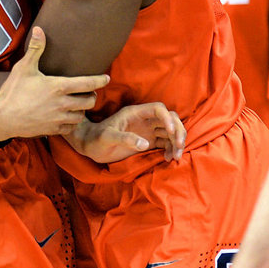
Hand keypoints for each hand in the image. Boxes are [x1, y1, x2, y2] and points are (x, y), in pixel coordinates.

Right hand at [0, 26, 109, 138]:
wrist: (2, 117)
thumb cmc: (13, 91)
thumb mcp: (24, 67)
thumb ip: (36, 49)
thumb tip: (39, 29)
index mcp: (59, 87)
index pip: (88, 83)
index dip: (100, 80)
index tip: (106, 78)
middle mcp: (62, 104)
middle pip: (89, 101)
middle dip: (91, 96)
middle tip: (87, 92)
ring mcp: (58, 118)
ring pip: (81, 116)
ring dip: (82, 110)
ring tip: (78, 105)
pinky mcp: (52, 129)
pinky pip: (70, 128)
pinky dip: (71, 123)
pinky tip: (67, 117)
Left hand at [65, 102, 185, 162]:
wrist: (90, 147)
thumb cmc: (96, 140)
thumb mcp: (108, 138)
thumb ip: (125, 139)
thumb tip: (145, 144)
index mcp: (135, 113)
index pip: (158, 109)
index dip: (167, 118)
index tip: (171, 132)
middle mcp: (144, 120)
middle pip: (170, 119)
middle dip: (178, 131)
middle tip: (178, 147)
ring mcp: (147, 130)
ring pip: (170, 131)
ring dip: (177, 142)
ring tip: (175, 157)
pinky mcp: (148, 142)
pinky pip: (166, 142)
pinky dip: (171, 149)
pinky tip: (169, 158)